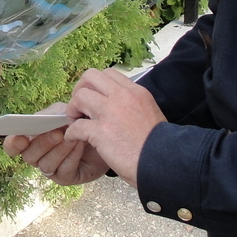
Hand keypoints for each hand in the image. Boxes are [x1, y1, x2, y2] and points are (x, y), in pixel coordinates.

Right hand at [2, 103, 108, 185]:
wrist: (102, 133)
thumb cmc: (77, 121)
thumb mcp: (61, 112)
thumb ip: (49, 115)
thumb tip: (40, 121)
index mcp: (30, 139)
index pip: (12, 146)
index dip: (13, 144)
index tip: (21, 137)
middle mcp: (37, 156)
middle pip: (29, 156)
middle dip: (43, 143)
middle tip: (57, 132)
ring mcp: (50, 169)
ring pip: (46, 165)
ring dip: (59, 150)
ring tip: (72, 137)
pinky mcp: (66, 177)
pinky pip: (63, 170)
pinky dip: (71, 156)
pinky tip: (79, 144)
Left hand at [63, 68, 166, 187]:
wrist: (164, 162)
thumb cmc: (158, 145)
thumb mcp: (150, 112)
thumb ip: (132, 104)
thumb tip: (116, 106)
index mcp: (135, 92)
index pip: (108, 74)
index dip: (95, 85)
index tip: (94, 99)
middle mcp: (122, 97)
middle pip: (90, 77)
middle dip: (80, 90)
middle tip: (80, 107)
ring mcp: (111, 113)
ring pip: (80, 97)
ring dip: (73, 110)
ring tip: (76, 122)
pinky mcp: (102, 132)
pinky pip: (76, 126)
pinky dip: (71, 134)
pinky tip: (74, 140)